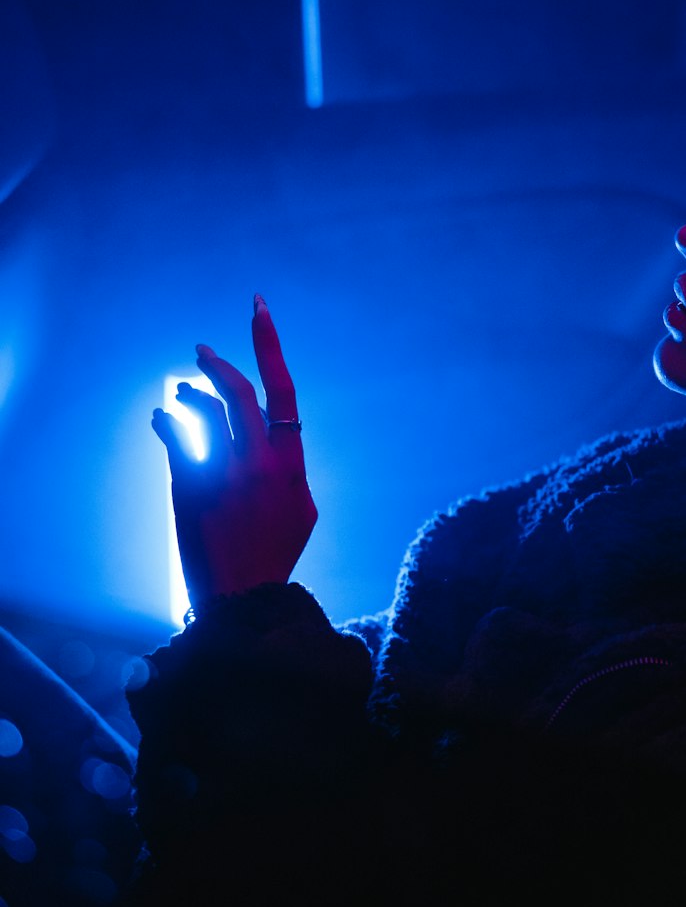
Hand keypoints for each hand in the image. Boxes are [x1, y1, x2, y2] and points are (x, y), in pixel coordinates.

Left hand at [152, 295, 317, 613]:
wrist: (243, 597)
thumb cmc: (276, 555)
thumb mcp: (303, 511)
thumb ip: (293, 470)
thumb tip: (281, 439)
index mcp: (291, 463)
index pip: (283, 390)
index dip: (269, 345)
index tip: (257, 309)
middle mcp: (259, 462)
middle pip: (239, 392)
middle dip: (218, 363)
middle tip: (201, 350)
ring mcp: (224, 474)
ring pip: (205, 410)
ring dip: (192, 391)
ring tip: (183, 388)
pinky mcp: (190, 487)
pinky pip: (175, 436)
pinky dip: (166, 419)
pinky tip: (161, 415)